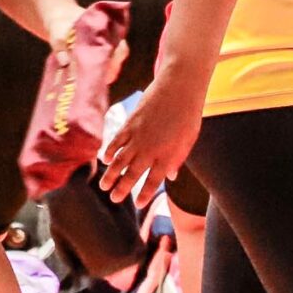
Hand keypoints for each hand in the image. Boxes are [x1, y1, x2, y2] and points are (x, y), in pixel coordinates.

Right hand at [100, 70, 204, 205]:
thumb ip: (177, 159)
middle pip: (132, 174)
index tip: (138, 204)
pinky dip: (108, 151)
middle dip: (122, 189)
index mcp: (168, 156)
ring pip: (120, 161)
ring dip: (110, 175)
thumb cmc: (188, 115)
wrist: (179, 88)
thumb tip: (171, 176)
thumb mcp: (188, 140)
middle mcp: (150, 150)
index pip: (153, 181)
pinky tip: (104, 160)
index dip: (144, 194)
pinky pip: (115, 141)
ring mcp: (137, 137)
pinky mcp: (129, 124)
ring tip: (103, 186)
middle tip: (114, 199)